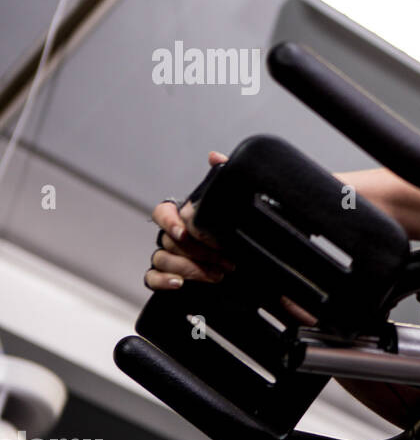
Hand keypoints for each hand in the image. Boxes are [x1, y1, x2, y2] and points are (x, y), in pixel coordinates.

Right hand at [144, 151, 233, 290]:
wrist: (248, 270)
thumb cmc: (233, 235)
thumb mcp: (233, 205)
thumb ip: (225, 177)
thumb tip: (214, 156)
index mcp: (182, 218)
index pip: (162, 213)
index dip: (170, 222)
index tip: (186, 231)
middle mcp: (170, 236)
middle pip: (168, 240)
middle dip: (196, 251)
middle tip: (224, 259)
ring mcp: (166, 257)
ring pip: (162, 259)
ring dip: (189, 268)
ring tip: (218, 274)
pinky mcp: (166, 277)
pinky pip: (151, 278)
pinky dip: (163, 280)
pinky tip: (180, 283)